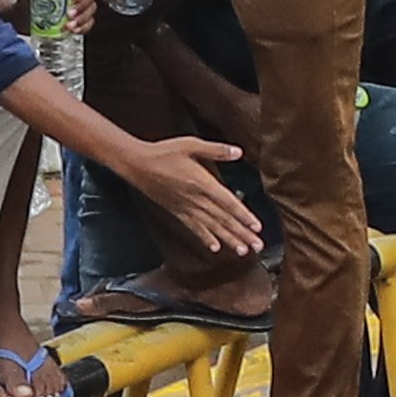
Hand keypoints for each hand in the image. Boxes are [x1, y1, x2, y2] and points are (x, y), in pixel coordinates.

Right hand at [102, 126, 261, 259]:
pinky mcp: (178, 212)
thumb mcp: (191, 145)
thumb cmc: (165, 152)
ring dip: (229, 240)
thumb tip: (239, 152)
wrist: (137, 165)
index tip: (257, 227)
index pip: (227, 202)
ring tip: (243, 251)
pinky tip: (215, 248)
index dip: (243, 215)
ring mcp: (186, 208)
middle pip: (223, 219)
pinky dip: (206, 238)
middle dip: (242, 233)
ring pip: (212, 227)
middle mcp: (196, 199)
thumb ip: (216, 150)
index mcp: (202, 182)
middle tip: (257, 246)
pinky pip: (194, 228)